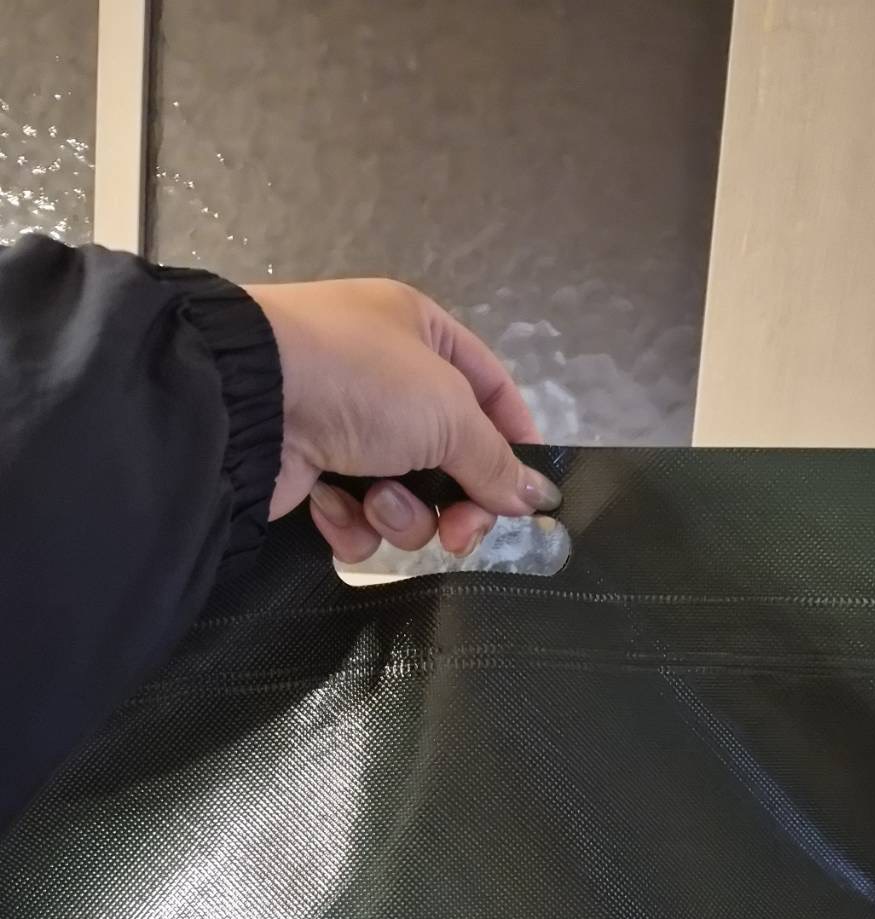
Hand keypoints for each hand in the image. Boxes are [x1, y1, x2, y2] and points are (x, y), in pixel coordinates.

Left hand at [246, 278, 560, 561]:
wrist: (246, 401)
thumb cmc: (361, 380)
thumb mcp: (449, 410)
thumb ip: (496, 460)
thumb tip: (535, 497)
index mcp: (423, 334)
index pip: (492, 392)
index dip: (515, 445)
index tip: (526, 498)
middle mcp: (385, 378)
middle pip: (451, 459)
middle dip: (457, 503)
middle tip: (459, 535)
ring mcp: (345, 428)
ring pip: (406, 498)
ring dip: (400, 513)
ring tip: (376, 501)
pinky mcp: (310, 475)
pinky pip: (356, 518)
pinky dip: (351, 521)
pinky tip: (331, 504)